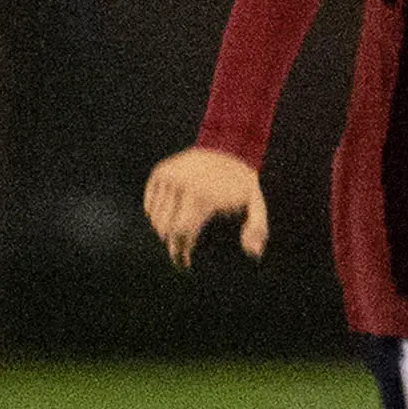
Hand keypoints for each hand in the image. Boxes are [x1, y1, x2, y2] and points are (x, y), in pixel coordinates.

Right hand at [144, 147, 266, 268]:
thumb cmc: (241, 182)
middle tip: (179, 254)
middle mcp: (183, 185)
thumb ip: (258, 228)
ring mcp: (170, 177)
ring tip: (175, 239)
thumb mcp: (255, 202)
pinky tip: (168, 223)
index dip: (180, 252)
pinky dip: (156, 217)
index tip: (183, 263)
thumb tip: (253, 253)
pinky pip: (150, 205)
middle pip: (166, 229)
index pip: (182, 234)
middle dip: (171, 245)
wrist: (228, 145)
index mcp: (204, 196)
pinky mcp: (160, 172)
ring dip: (164, 233)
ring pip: (156, 219)